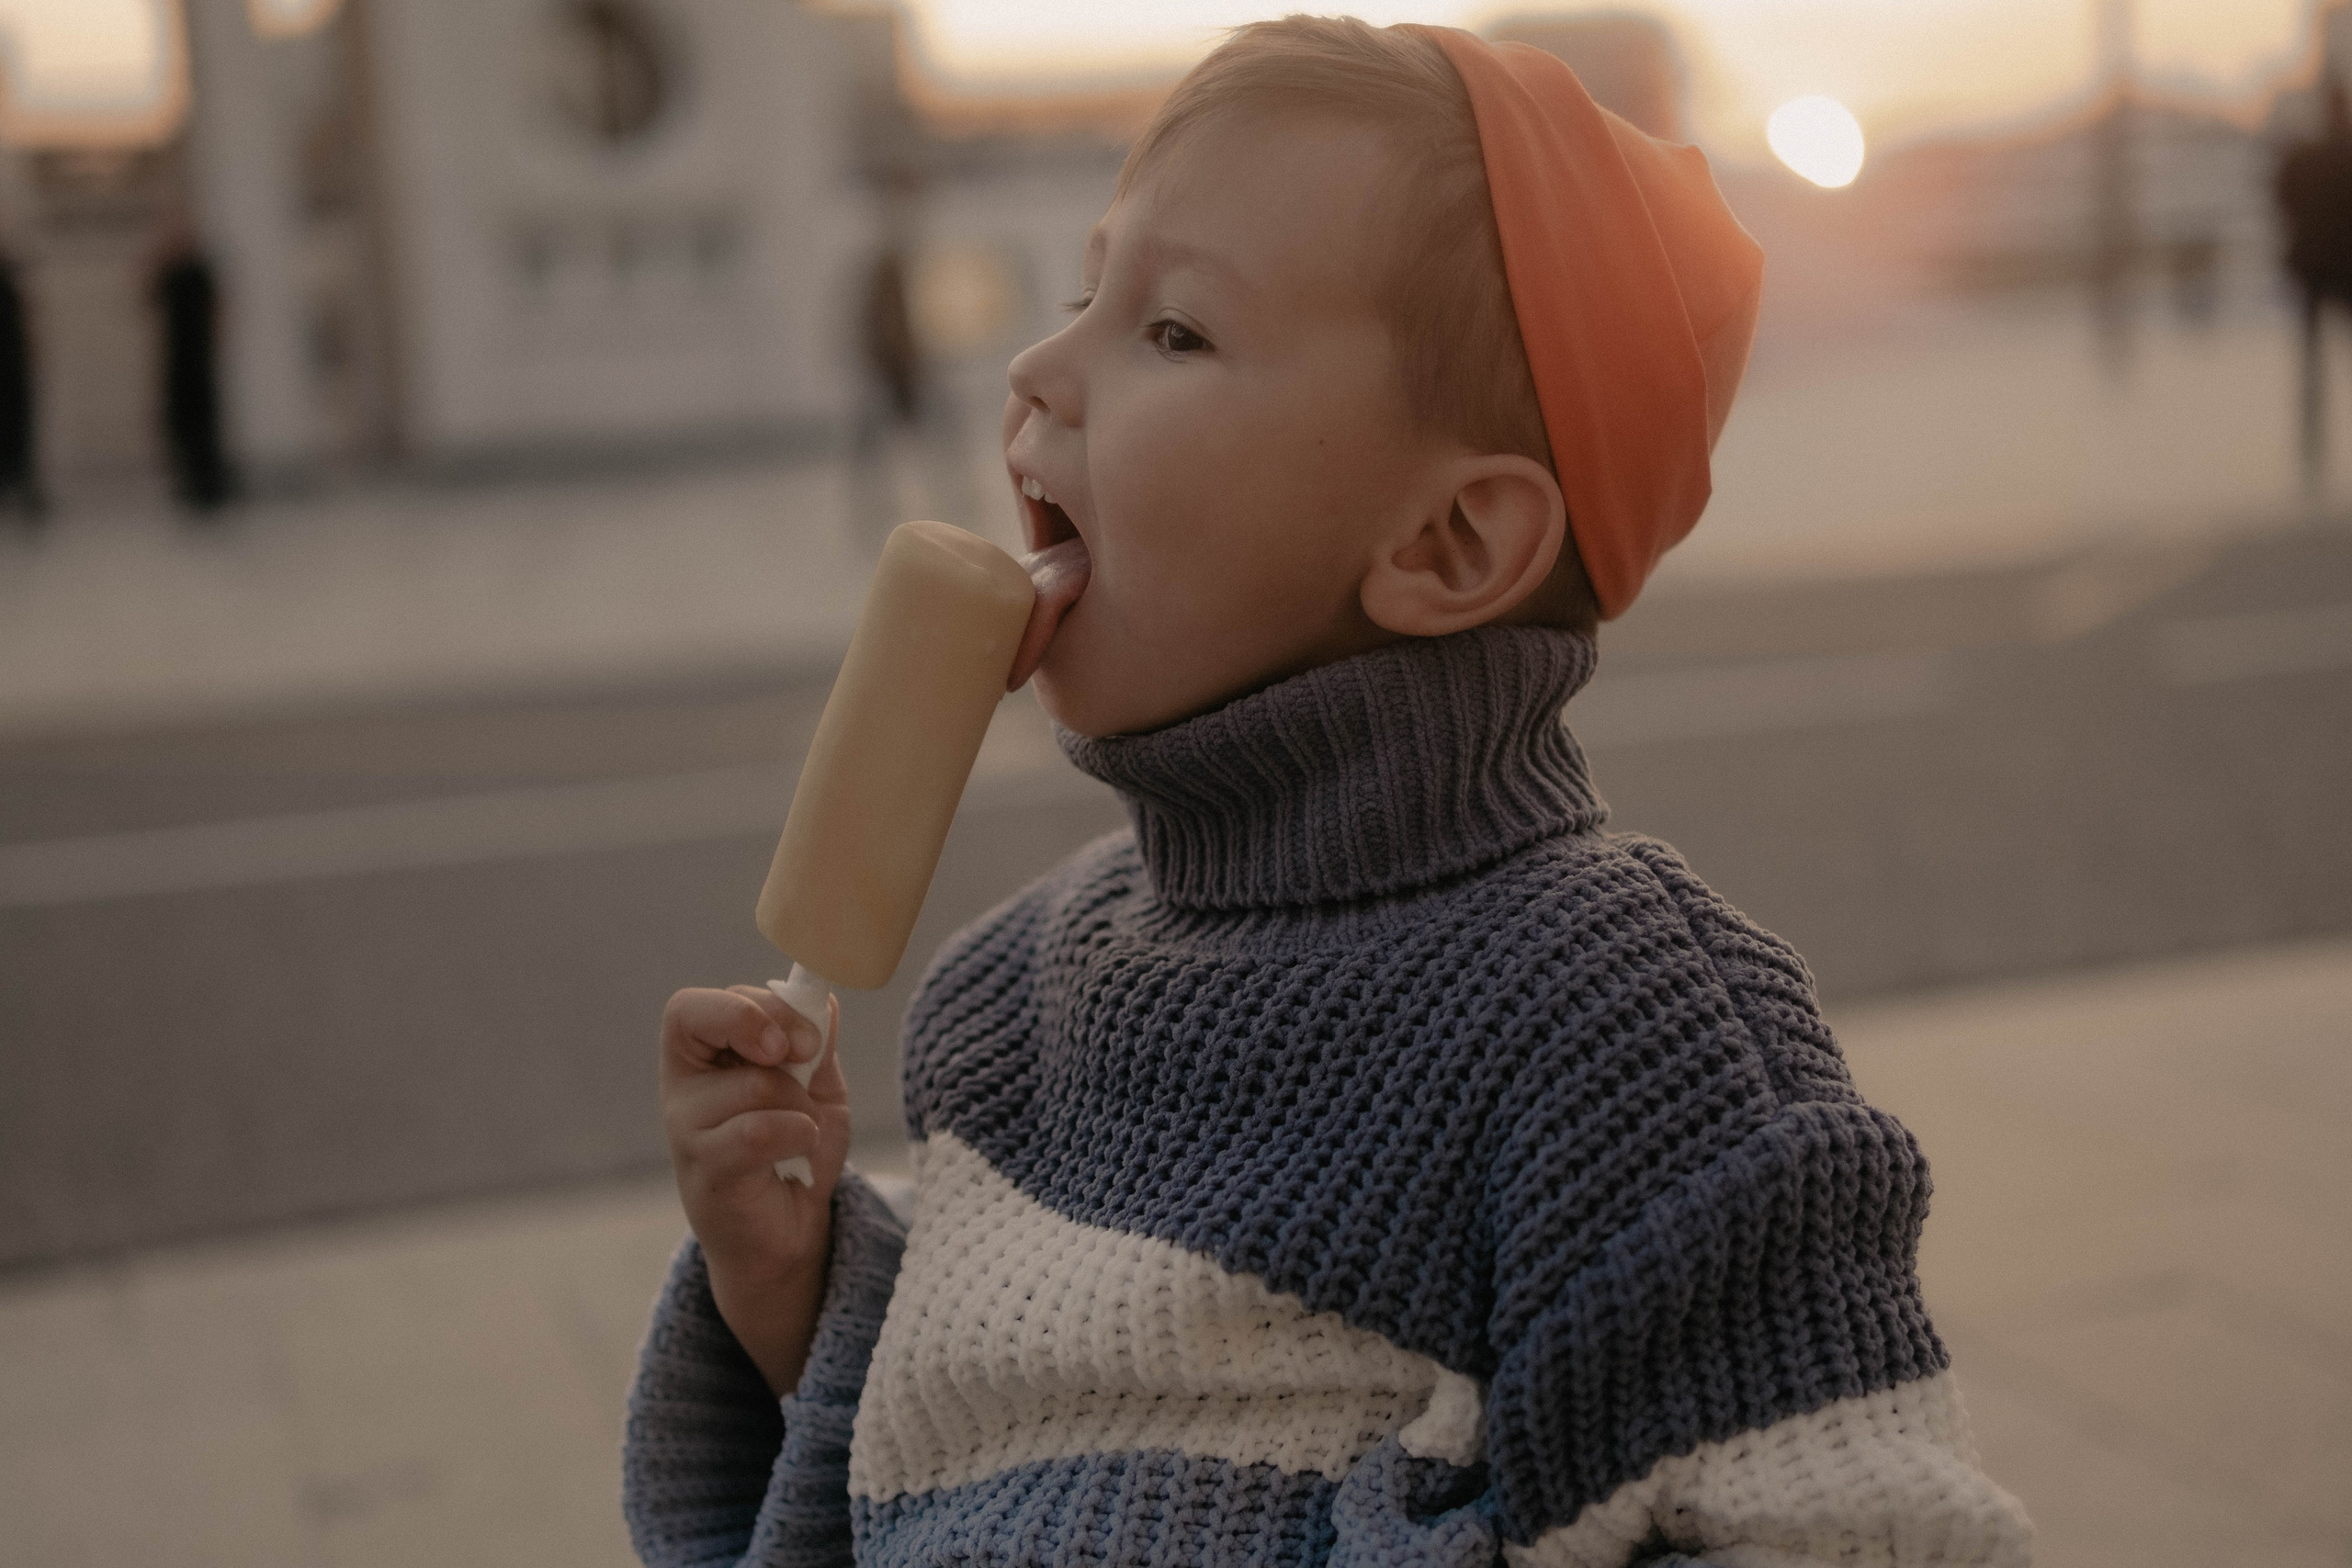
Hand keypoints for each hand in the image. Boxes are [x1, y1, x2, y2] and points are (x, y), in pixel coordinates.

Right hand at [659, 983, 850, 1394]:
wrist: (789, 1232)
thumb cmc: (795, 1149)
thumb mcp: (815, 1084)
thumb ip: (815, 1040)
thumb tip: (822, 999)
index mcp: (700, 1058)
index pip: (690, 1007)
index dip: (747, 1005)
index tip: (799, 1035)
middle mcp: (681, 1090)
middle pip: (707, 1021)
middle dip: (773, 1028)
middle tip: (804, 1058)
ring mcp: (687, 1132)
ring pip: (754, 1083)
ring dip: (800, 1102)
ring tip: (801, 1130)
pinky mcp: (707, 1173)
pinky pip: (760, 1131)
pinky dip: (799, 1134)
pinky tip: (800, 1154)